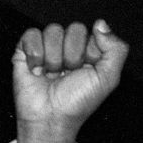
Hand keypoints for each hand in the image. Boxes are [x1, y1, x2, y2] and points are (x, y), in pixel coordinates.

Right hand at [13, 20, 128, 142]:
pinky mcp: (25, 50)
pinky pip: (32, 34)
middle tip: (69, 74)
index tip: (87, 70)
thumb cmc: (78, 102)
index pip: (94, 32)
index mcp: (89, 53)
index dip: (91, 52)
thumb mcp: (108, 79)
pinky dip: (36, 54)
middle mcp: (69, 48)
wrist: (50, 119)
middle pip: (74, 28)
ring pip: (54, 30)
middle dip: (73, 55)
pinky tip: (37, 71)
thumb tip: (100, 23)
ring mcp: (47, 48)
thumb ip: (116, 49)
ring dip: (55, 58)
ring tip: (52, 75)